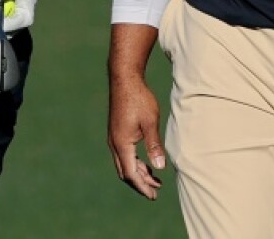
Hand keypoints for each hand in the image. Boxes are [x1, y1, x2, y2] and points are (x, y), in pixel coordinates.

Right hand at [108, 68, 165, 199]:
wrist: (124, 79)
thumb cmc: (139, 98)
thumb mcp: (150, 122)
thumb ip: (154, 145)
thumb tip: (160, 167)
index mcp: (122, 143)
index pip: (131, 173)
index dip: (142, 186)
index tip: (154, 195)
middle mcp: (114, 143)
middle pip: (125, 172)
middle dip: (140, 183)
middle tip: (155, 192)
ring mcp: (114, 137)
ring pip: (124, 163)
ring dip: (138, 173)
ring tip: (155, 180)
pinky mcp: (117, 132)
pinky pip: (124, 154)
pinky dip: (135, 162)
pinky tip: (147, 162)